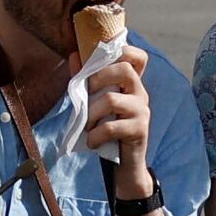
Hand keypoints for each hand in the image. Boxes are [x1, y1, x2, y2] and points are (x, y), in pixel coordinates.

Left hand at [77, 42, 153, 175]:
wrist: (125, 165)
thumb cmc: (108, 130)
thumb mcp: (96, 104)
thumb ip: (87, 80)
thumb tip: (74, 55)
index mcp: (131, 84)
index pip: (138, 57)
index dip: (125, 50)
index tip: (104, 58)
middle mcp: (140, 93)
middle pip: (125, 70)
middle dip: (99, 77)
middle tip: (87, 93)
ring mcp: (142, 111)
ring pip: (111, 100)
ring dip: (91, 114)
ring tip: (87, 126)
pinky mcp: (140, 130)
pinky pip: (112, 127)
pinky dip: (95, 135)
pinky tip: (92, 141)